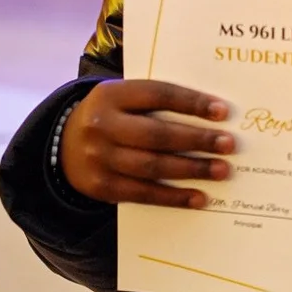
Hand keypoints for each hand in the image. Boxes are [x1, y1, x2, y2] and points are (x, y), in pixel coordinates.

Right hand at [59, 79, 235, 208]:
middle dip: (197, 140)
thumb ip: (157, 102)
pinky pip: (143, 193)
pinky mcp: (101, 187)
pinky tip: (199, 198)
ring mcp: (99, 158)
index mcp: (111, 94)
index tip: (222, 112)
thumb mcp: (124, 98)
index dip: (192, 103)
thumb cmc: (112, 117)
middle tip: (229, 144)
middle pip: (157, 134)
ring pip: (152, 166)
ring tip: (221, 170)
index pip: (158, 94)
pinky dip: (174, 197)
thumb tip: (212, 114)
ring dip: (192, 169)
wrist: (63, 145)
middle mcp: (102, 125)